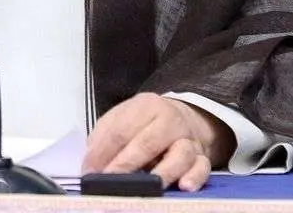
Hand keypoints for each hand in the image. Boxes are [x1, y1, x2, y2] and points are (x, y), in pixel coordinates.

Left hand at [82, 92, 233, 191]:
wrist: (183, 116)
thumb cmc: (145, 121)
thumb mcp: (123, 117)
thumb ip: (105, 135)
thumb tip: (90, 162)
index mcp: (146, 106)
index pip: (121, 130)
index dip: (103, 152)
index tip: (89, 170)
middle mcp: (169, 121)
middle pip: (148, 142)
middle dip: (126, 163)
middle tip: (109, 180)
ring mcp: (187, 139)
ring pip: (181, 154)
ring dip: (165, 171)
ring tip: (151, 185)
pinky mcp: (202, 156)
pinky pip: (202, 167)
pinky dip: (195, 177)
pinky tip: (184, 186)